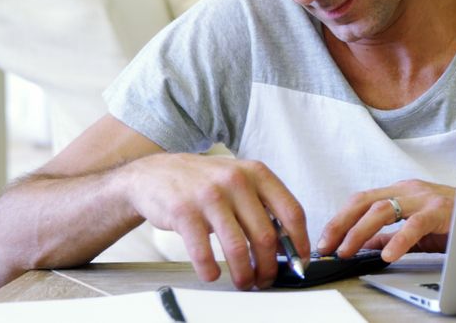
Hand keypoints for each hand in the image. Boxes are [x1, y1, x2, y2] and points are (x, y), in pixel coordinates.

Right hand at [121, 154, 307, 289]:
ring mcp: (209, 196)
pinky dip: (210, 270)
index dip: (299, 241)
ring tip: (244, 282)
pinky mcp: (184, 212)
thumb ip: (263, 205)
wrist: (155, 173)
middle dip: (269, 266)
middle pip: (266, 235)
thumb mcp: (239, 181)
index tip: (299, 260)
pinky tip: (212, 273)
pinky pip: (203, 252)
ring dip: (244, 273)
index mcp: (257, 173)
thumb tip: (285, 244)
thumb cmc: (204, 183)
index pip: (291, 211)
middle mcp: (236, 181)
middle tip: (265, 279)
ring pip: (238, 248)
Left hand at [318, 179, 455, 262]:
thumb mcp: (416, 230)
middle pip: (364, 201)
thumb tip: (365, 245)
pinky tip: (388, 255)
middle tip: (327, 246)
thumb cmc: (455, 221)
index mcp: (401, 193)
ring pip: (383, 208)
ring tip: (347, 251)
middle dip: (340, 223)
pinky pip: (415, 224)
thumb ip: (391, 235)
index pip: (361, 201)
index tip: (324, 242)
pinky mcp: (441, 211)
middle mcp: (409, 190)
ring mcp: (425, 198)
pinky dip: (399, 240)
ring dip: (359, 231)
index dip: (339, 220)